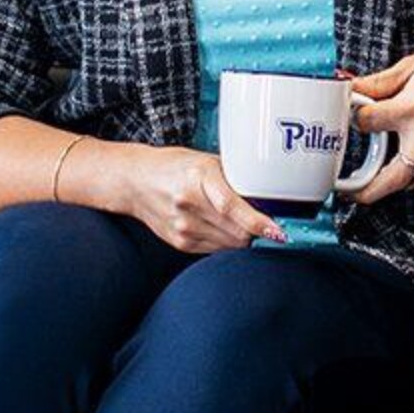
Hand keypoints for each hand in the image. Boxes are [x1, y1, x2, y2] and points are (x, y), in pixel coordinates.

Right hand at [100, 144, 285, 252]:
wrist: (135, 182)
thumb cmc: (175, 167)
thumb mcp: (207, 162)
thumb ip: (234, 180)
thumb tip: (269, 201)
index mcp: (198, 178)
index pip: (232, 207)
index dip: (258, 223)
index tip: (278, 231)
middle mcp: (188, 205)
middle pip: (236, 232)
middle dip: (257, 232)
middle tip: (271, 226)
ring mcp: (183, 228)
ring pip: (229, 245)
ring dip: (244, 238)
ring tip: (245, 224)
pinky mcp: (180, 243)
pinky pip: (216, 250)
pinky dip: (227, 242)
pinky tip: (224, 229)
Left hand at [346, 28, 413, 204]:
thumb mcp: (412, 65)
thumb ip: (379, 83)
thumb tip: (354, 91)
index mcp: (413, 108)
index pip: (367, 123)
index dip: (356, 116)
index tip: (356, 112)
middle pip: (389, 179)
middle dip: (365, 192)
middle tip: (348, 192)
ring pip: (410, 182)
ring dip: (388, 186)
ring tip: (370, 183)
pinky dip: (411, 176)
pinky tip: (401, 167)